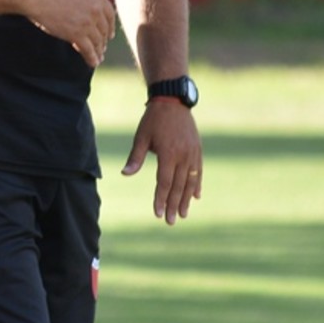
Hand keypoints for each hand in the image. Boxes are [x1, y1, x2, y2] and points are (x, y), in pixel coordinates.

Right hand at [25, 0, 116, 67]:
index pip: (110, 16)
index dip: (110, 27)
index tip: (109, 34)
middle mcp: (96, 10)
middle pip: (104, 30)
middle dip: (103, 40)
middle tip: (102, 47)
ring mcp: (87, 24)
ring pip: (97, 41)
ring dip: (98, 51)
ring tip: (98, 56)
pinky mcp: (77, 35)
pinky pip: (88, 50)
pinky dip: (91, 58)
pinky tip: (93, 63)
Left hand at [121, 99, 201, 224]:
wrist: (173, 101)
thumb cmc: (153, 120)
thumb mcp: (141, 137)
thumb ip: (136, 157)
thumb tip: (125, 174)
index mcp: (168, 153)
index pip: (164, 182)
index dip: (161, 198)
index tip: (157, 213)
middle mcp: (183, 155)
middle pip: (178, 186)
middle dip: (173, 205)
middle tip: (170, 221)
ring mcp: (193, 153)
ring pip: (190, 181)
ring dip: (186, 199)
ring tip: (183, 214)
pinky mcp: (197, 150)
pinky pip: (198, 171)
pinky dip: (197, 184)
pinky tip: (196, 197)